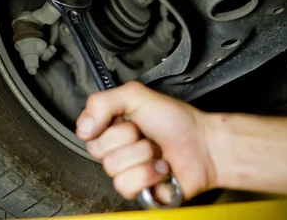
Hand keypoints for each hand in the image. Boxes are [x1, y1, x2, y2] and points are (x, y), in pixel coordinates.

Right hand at [76, 81, 216, 201]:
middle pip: (98, 149)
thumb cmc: (176, 121)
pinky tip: (160, 168)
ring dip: (142, 156)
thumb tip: (83, 126)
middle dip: (128, 137)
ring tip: (156, 151)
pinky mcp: (136, 190)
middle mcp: (116, 149)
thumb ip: (102, 102)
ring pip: (113, 168)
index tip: (125, 118)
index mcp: (111, 126)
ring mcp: (125, 170)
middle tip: (145, 133)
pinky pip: (126, 186)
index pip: (86, 130)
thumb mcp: (136, 95)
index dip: (105, 125)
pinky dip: (148, 174)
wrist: (204, 146)